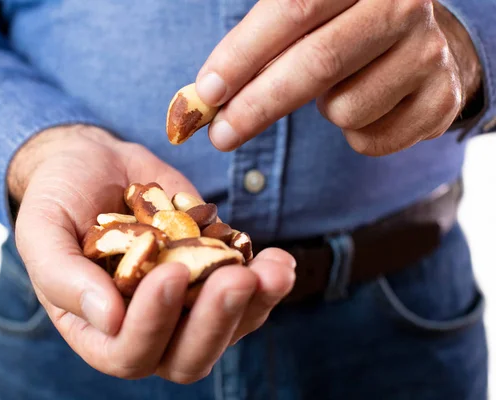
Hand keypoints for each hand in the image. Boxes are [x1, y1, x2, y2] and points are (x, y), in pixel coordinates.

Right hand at [7, 125, 295, 382]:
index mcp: (97, 327)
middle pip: (187, 356)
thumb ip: (61, 277)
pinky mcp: (213, 275)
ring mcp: (185, 304)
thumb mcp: (42, 229)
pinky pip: (248, 295)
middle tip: (237, 279)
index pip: (128, 352)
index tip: (168, 271)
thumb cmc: (60, 196)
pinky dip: (267, 282)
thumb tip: (106, 318)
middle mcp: (145, 325)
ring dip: (255, 305)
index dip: (151, 323)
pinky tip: (277, 259)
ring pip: (228, 329)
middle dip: (215, 322)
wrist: (96, 162)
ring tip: (275, 269)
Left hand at [196, 0, 481, 155]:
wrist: (428, 39)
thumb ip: (262, 39)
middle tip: (221, 135)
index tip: (207, 93)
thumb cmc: (347, 25)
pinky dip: (355, 133)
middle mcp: (402, 6)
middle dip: (256, 107)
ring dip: (324, 111)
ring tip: (339, 88)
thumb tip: (206, 95)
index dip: (242, 55)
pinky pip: (371, 139)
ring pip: (344, 109)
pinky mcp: (441, 102)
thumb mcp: (310, 12)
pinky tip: (367, 105)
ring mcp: (429, 54)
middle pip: (316, 65)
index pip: (292, 11)